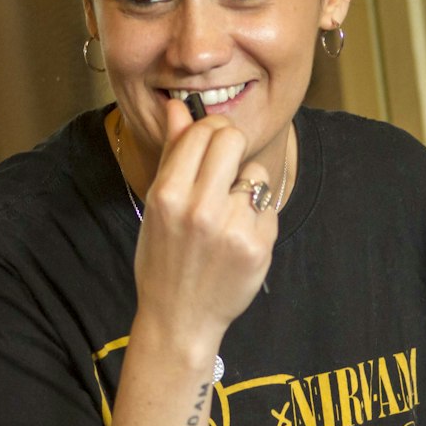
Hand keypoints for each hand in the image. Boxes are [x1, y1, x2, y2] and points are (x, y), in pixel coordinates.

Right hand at [131, 99, 276, 344]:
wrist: (180, 317)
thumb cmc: (163, 257)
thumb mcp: (157, 206)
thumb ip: (173, 153)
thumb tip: (178, 107)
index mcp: (168, 195)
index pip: (203, 132)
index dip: (211, 130)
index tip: (212, 143)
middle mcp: (200, 209)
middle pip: (233, 140)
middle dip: (232, 146)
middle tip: (226, 167)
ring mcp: (232, 229)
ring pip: (256, 173)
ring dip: (246, 185)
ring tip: (228, 213)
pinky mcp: (258, 247)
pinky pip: (268, 206)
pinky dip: (257, 216)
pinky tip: (238, 237)